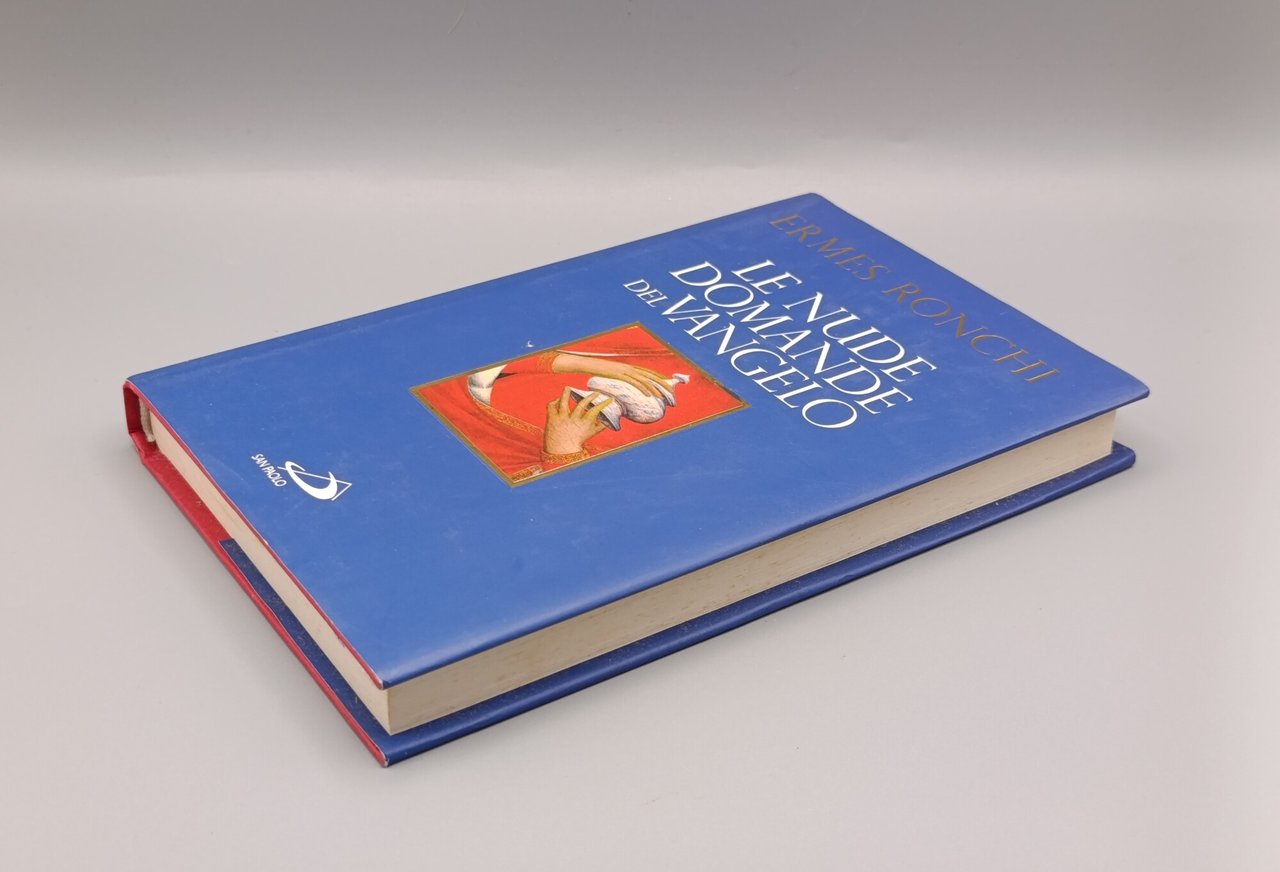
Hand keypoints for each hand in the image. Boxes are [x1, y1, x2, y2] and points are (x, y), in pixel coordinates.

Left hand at [543, 388, 613, 455]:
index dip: (604, 403)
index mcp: (583, 424)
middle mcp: (573, 419)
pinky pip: (551, 406)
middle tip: (597, 393)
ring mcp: (562, 418)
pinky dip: (554, 401)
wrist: (561, 451)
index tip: (610, 399)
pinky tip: (558, 401)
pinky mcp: (552, 418)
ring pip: (563, 401)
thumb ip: (600, 426)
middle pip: (583, 404)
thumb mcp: (590, 434)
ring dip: (567, 393)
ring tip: (569, 388)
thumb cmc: (577, 441)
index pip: (596, 410)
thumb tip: (610, 419)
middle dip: (591, 396)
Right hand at [551, 353, 670, 398]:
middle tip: (671, 391)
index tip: (667, 383)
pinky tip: (649, 394)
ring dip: (655, 388)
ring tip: (663, 396)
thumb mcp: (609, 375)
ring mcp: (625, 370)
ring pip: (644, 379)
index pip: (647, 372)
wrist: (586, 363)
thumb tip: (620, 388)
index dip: (658, 377)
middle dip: (662, 383)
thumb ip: (616, 379)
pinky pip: (634, 382)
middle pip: (649, 375)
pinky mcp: (619, 374)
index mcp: (627, 367)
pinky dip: (643, 388)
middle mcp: (629, 367)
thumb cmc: (595, 370)